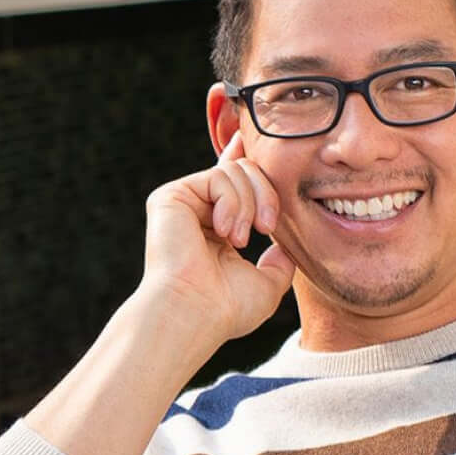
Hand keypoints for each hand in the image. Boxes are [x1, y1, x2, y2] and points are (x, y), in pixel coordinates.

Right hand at [140, 137, 296, 355]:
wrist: (194, 313)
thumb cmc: (226, 309)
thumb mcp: (268, 283)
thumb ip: (280, 262)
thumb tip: (285, 247)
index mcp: (215, 228)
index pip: (234, 184)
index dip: (248, 161)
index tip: (253, 141)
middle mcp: (196, 212)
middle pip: (244, 170)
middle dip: (267, 194)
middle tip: (267, 228)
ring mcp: (181, 202)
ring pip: (236, 170)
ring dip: (251, 204)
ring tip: (240, 240)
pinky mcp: (170, 196)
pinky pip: (219, 176)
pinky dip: (233, 202)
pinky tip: (223, 231)